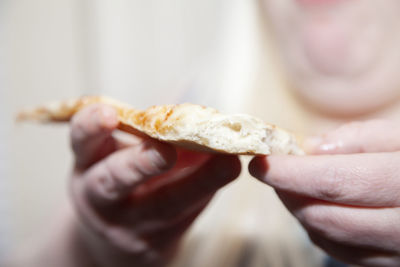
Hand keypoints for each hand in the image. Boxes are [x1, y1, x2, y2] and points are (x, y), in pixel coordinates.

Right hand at [69, 104, 240, 266]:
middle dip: (140, 163)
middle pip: (113, 180)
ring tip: (227, 163)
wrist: (118, 235)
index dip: (91, 126)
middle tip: (167, 149)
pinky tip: (230, 171)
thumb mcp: (121, 152)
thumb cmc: (124, 179)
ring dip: (197, 183)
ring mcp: (127, 223)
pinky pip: (186, 216)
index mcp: (89, 163)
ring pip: (161, 207)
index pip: (82, 141)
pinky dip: (210, 191)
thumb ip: (148, 125)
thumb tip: (194, 82)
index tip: (109, 112)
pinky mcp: (154, 243)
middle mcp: (100, 195)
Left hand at [249, 120, 399, 266]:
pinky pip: (344, 254)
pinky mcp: (394, 264)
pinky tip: (316, 206)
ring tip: (293, 185)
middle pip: (326, 216)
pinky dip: (319, 230)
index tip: (260, 161)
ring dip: (299, 210)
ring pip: (329, 239)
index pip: (337, 181)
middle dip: (288, 192)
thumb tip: (310, 150)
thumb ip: (361, 138)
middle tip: (274, 170)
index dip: (290, 172)